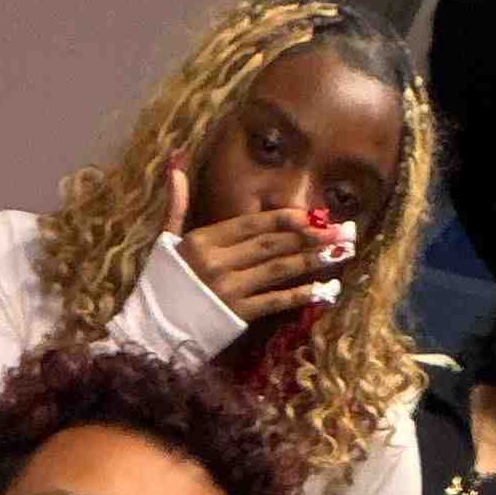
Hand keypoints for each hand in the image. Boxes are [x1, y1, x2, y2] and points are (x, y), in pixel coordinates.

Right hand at [164, 156, 345, 327]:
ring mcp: (229, 289)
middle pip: (272, 244)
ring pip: (279, 269)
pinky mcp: (237, 315)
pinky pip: (275, 302)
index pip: (252, 223)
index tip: (314, 215)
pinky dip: (301, 295)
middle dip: (311, 236)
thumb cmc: (162, 284)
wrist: (152, 329)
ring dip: (313, 260)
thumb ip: (177, 205)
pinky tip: (324, 290)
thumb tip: (177, 165)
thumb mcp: (167, 241)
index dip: (286, 218)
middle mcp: (219, 261)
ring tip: (341, 253)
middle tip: (343, 231)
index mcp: (204, 240)